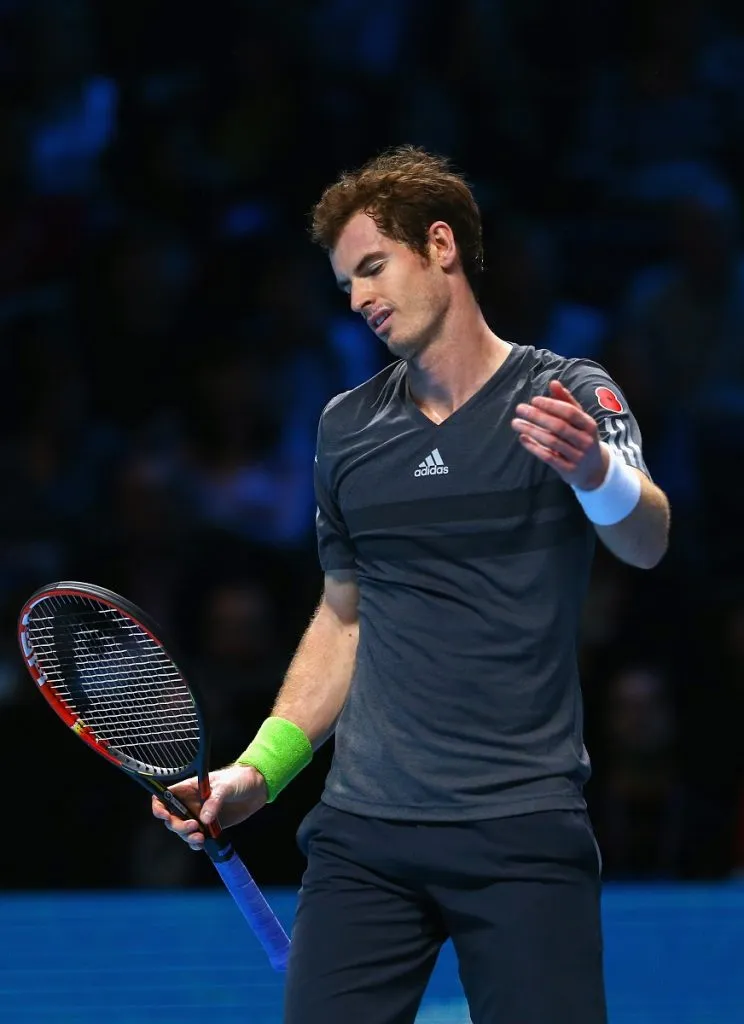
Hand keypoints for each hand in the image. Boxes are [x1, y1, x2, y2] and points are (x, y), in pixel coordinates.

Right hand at [151, 764, 268, 850]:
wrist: (257, 788)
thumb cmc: (239, 779)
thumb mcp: (226, 786)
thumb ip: (214, 801)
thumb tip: (204, 820)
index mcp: (189, 788)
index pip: (165, 796)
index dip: (159, 807)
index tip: (165, 815)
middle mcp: (190, 803)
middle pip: (171, 818)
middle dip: (177, 826)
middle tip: (193, 827)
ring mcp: (199, 816)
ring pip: (182, 831)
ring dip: (187, 837)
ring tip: (199, 837)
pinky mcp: (209, 827)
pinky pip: (196, 839)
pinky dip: (196, 844)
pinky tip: (202, 843)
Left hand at [511, 380, 608, 489]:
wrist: (594, 470)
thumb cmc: (582, 438)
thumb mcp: (580, 420)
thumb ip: (567, 401)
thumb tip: (553, 382)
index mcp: (589, 425)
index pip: (569, 412)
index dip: (551, 405)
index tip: (533, 400)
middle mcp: (585, 441)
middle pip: (559, 426)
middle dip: (537, 416)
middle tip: (519, 409)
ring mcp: (577, 456)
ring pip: (551, 442)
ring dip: (531, 430)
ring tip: (516, 422)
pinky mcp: (568, 470)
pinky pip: (548, 457)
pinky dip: (534, 447)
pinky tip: (522, 438)